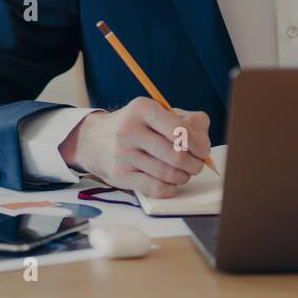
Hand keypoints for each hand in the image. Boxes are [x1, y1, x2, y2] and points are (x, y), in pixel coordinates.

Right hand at [58, 97, 211, 197]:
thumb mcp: (156, 112)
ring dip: (183, 176)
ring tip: (183, 172)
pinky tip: (170, 182)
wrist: (93, 140)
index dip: (199, 144)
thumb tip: (204, 139)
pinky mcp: (120, 175)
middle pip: (177, 155)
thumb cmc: (135, 125)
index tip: (204, 150)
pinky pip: (156, 188)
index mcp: (142, 109)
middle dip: (194, 163)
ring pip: (168, 173)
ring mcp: (123, 154)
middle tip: (196, 164)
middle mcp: (130, 130)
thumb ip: (186, 120)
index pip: (180, 129)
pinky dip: (170, 188)